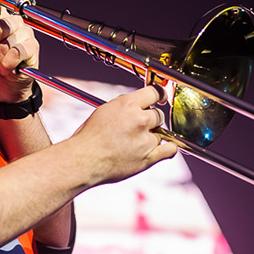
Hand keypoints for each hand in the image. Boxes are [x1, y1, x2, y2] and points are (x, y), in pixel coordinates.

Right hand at [61, 85, 177, 185]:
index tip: (160, 98)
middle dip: (150, 120)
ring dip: (152, 137)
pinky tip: (163, 149)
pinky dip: (168, 149)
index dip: (158, 95)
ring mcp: (145, 139)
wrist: (83, 160)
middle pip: (158, 115)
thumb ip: (124, 107)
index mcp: (127, 105)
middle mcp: (139, 120)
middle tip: (137, 127)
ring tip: (136, 143)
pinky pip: (169, 150)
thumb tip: (135, 105)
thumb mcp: (104, 111)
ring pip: (161, 134)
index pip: (154, 92)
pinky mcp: (149, 157)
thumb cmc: (88, 139)